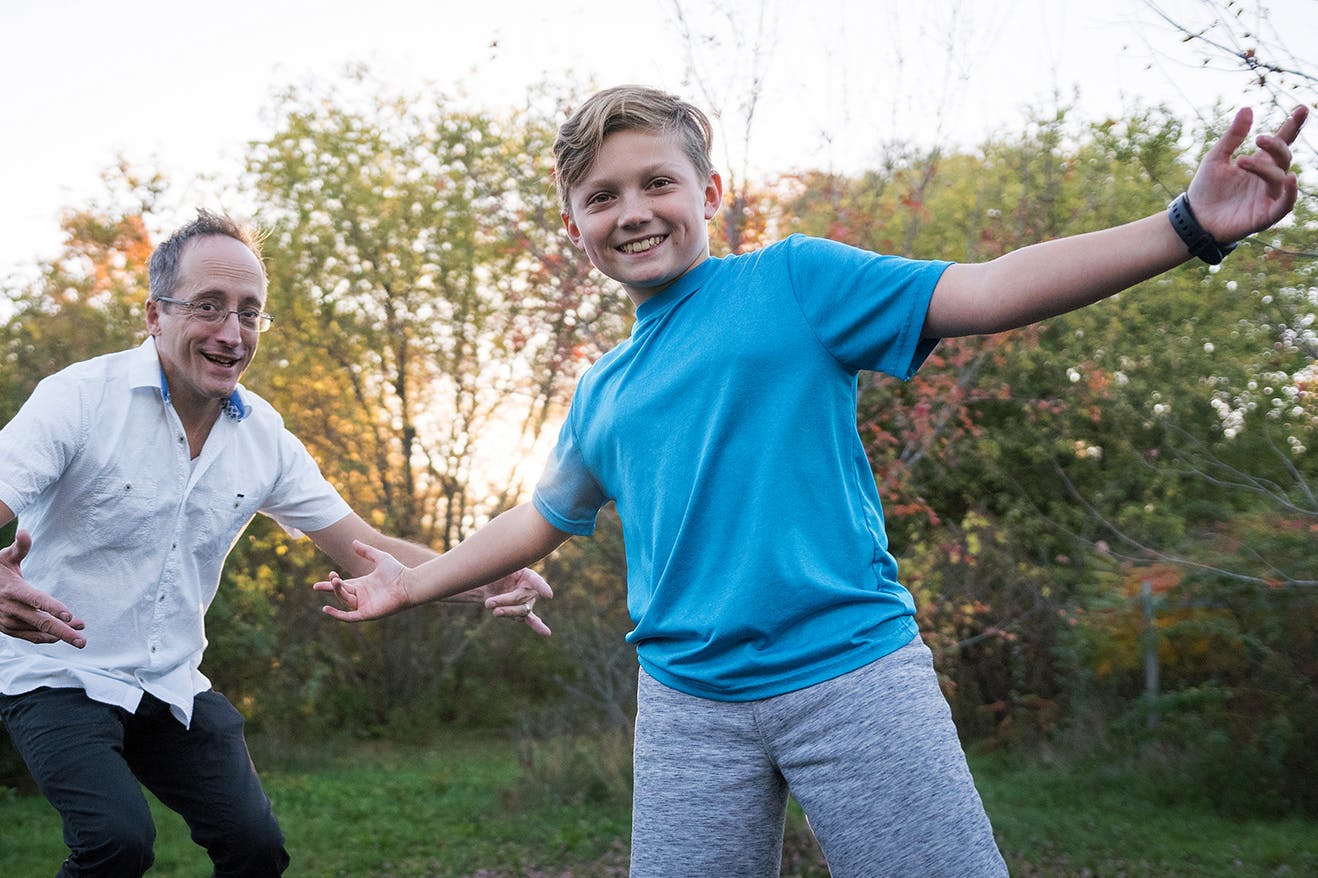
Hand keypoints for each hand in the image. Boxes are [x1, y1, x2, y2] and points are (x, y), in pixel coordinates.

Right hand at [0, 530, 85, 647]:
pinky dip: (44, 638)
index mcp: (13, 589)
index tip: (70, 616)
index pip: (36, 600)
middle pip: (40, 622)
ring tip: (79, 633)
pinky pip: (28, 636)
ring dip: (58, 634)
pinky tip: (58, 637)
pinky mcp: (6, 628)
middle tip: (83, 642)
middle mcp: (10, 608)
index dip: (53, 608)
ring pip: (36, 632)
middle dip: (63, 633)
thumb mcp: (5, 556)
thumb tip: (24, 532)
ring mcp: (7, 620)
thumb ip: (20, 547)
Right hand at [314, 539, 411, 621]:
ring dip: (338, 592)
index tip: (316, 585)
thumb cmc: (397, 571)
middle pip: (341, 592)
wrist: (408, 583)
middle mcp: (362, 596)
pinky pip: (349, 617)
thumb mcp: (380, 558)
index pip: (342, 585)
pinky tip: (326, 609)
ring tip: (335, 581)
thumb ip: (366, 551)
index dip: (329, 585)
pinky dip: (337, 615)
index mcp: (363, 584)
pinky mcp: (367, 613)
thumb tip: (353, 541)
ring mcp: (364, 605)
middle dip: (333, 586)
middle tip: (331, 577)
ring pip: (345, 600)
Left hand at [478, 568, 552, 636]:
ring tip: (494, 611)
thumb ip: (499, 578)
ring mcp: (528, 602)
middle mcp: (531, 590)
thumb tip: (495, 585)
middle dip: (504, 601)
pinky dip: (538, 626)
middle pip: (522, 600)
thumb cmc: (494, 575)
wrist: (490, 585)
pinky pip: (532, 620)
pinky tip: (547, 633)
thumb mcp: (496, 571)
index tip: (549, 596)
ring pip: (521, 612)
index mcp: (527, 576)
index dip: (542, 588)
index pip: (536, 581)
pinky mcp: (522, 613)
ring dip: (506, 612)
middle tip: (488, 603)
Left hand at [1187, 105, 1306, 243]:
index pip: (1282, 141)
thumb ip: (1233, 136)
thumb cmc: (1207, 189)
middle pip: (1284, 156)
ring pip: (1279, 177)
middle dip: (1275, 145)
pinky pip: (1286, 204)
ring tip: (1240, 161)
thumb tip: (1247, 108)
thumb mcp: (1216, 158)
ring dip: (1263, 168)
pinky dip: (1290, 193)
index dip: (1293, 126)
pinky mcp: (1266, 215)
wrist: (1194, 218)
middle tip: (1258, 139)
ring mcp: (1269, 196)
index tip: (1302, 108)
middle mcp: (1268, 178)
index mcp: (1260, 162)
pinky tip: (1289, 178)